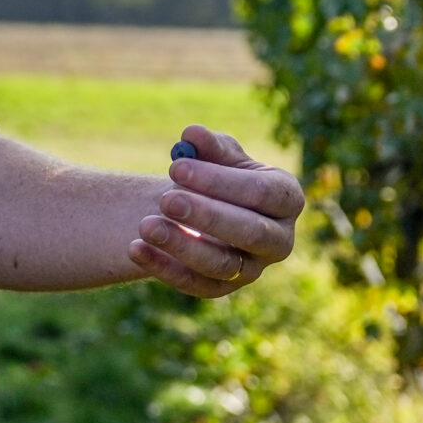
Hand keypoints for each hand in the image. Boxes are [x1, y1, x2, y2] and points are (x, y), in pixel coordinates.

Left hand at [128, 126, 302, 298]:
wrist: (205, 206)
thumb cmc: (218, 174)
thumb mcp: (217, 154)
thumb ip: (209, 145)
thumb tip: (192, 134)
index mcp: (286, 199)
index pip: (261, 193)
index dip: (220, 181)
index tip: (175, 168)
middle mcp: (279, 239)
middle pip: (250, 232)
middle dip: (207, 215)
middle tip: (166, 199)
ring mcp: (253, 268)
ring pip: (223, 265)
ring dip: (182, 246)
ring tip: (146, 225)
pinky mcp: (224, 288)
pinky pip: (197, 285)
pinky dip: (165, 268)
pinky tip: (136, 248)